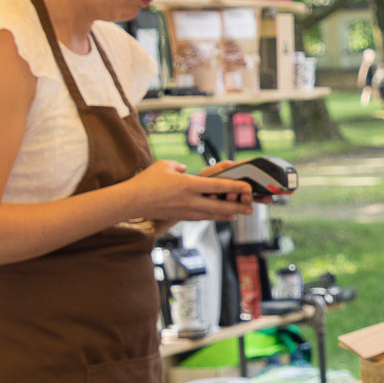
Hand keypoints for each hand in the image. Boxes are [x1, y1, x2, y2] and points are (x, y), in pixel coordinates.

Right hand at [124, 160, 254, 222]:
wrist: (132, 201)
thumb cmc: (147, 181)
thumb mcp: (165, 165)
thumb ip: (180, 166)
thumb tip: (186, 169)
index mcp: (189, 185)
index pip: (218, 187)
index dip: (235, 187)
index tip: (247, 188)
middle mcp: (191, 200)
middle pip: (221, 206)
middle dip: (238, 207)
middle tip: (251, 207)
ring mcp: (187, 211)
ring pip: (213, 215)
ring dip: (228, 214)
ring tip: (240, 213)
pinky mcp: (182, 217)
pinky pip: (203, 217)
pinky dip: (214, 216)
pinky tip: (221, 216)